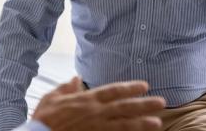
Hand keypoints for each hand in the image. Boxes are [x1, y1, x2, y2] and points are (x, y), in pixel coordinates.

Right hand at [31, 77, 164, 130]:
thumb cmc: (44, 118)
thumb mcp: (52, 97)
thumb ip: (66, 88)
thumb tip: (76, 79)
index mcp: (86, 99)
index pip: (113, 91)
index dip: (129, 88)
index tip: (144, 86)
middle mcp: (95, 112)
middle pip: (124, 107)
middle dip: (144, 104)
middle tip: (161, 102)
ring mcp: (97, 127)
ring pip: (124, 124)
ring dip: (142, 123)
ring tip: (158, 122)